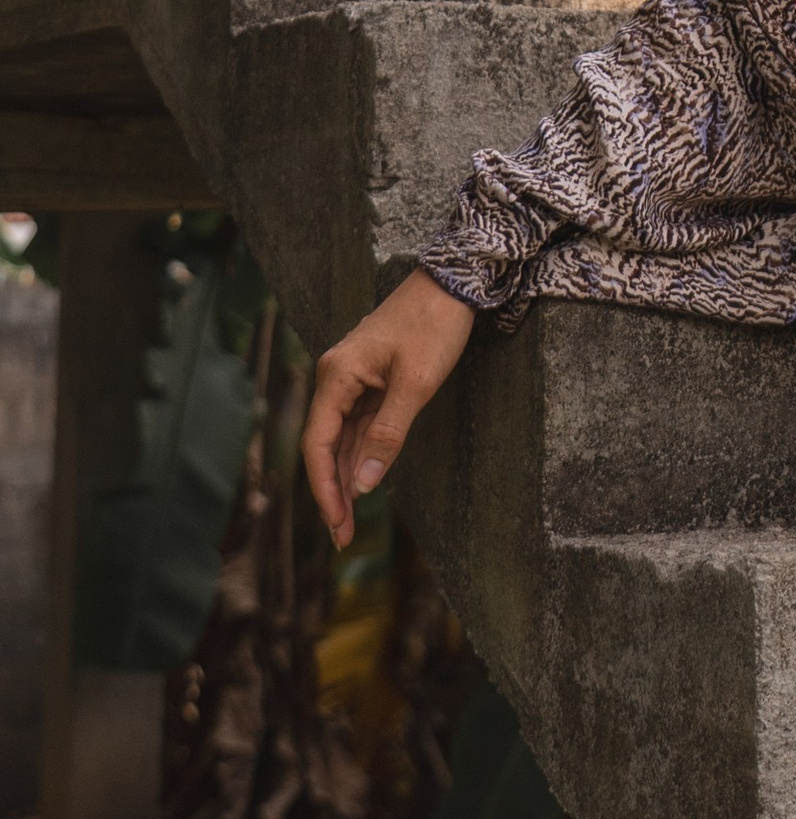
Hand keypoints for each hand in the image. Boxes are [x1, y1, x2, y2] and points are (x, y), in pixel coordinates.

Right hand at [303, 270, 476, 551]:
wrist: (453, 282)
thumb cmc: (434, 325)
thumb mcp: (416, 383)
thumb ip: (387, 433)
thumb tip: (364, 482)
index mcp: (336, 375)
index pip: (319, 444)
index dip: (325, 487)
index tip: (337, 523)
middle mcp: (336, 378)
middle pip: (325, 445)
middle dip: (333, 491)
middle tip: (342, 536)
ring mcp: (352, 378)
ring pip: (342, 438)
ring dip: (346, 477)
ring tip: (349, 520)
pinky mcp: (371, 378)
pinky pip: (359, 424)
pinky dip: (360, 453)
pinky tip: (363, 481)